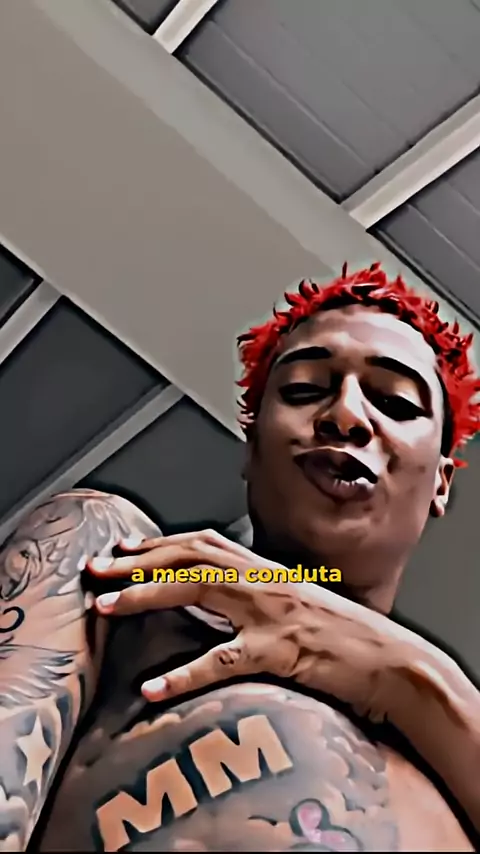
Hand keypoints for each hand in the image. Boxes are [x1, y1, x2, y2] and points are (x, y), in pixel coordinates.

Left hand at [87, 529, 405, 720]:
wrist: (392, 661)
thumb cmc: (344, 637)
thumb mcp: (297, 605)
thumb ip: (258, 596)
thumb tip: (220, 597)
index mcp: (267, 571)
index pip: (204, 544)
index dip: (159, 543)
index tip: (123, 548)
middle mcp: (265, 582)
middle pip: (192, 556)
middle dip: (139, 560)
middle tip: (97, 570)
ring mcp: (271, 614)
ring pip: (199, 591)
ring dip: (147, 595)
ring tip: (107, 606)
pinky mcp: (280, 652)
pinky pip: (224, 661)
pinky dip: (185, 674)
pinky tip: (154, 688)